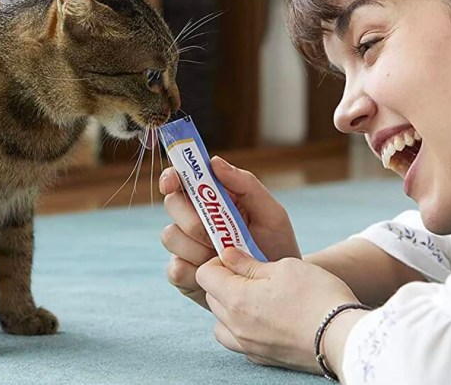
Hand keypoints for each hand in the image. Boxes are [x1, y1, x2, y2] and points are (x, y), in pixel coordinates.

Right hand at [159, 156, 300, 308]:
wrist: (280, 289)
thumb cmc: (276, 245)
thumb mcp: (270, 213)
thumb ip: (246, 184)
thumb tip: (214, 161)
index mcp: (211, 199)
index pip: (181, 180)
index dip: (172, 177)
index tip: (174, 181)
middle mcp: (193, 220)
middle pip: (172, 205)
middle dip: (193, 219)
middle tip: (216, 234)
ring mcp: (186, 247)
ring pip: (170, 236)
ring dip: (197, 247)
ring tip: (225, 258)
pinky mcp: (184, 275)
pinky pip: (174, 269)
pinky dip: (194, 272)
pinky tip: (216, 274)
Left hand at [197, 248, 361, 373]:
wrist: (344, 337)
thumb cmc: (317, 296)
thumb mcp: (284, 267)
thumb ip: (249, 263)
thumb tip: (227, 255)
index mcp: (236, 298)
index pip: (204, 274)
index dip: (219, 261)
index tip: (238, 258)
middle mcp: (235, 325)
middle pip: (211, 297)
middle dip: (224, 281)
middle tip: (252, 274)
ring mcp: (247, 345)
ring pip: (220, 322)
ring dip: (229, 307)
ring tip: (256, 297)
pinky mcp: (262, 358)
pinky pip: (238, 341)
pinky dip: (241, 328)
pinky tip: (263, 318)